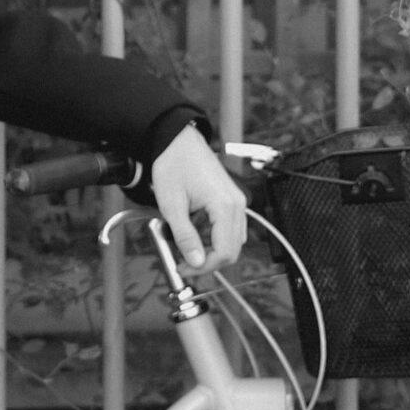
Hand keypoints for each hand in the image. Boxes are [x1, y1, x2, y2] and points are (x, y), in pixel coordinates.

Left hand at [146, 125, 246, 270]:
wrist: (177, 141)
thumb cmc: (173, 165)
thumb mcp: (172, 205)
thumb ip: (185, 237)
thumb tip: (195, 262)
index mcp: (225, 205)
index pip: (224, 251)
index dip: (204, 266)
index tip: (184, 268)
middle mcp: (236, 204)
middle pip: (232, 249)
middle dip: (208, 261)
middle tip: (184, 263)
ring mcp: (236, 201)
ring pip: (232, 241)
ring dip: (211, 250)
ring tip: (186, 247)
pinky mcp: (231, 199)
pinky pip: (229, 228)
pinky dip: (214, 237)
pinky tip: (195, 233)